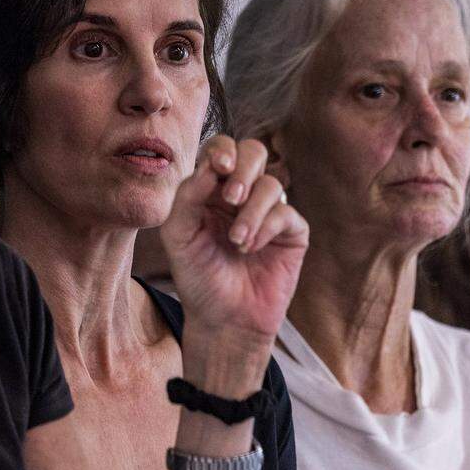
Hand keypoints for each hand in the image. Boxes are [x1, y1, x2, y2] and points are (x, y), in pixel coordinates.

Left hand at [161, 136, 307, 357]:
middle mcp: (240, 195)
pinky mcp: (291, 231)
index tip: (219, 168)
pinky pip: (286, 212)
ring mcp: (268, 211)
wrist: (223, 318)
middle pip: (254, 153)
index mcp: (210, 190)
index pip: (220, 151)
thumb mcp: (178, 236)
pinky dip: (266, 227)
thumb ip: (187, 197)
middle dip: (244, 169)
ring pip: (271, 183)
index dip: (222, 151)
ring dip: (251, 211)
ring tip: (236, 241)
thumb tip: (212, 165)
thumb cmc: (197, 277)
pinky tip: (249, 248)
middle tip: (231, 197)